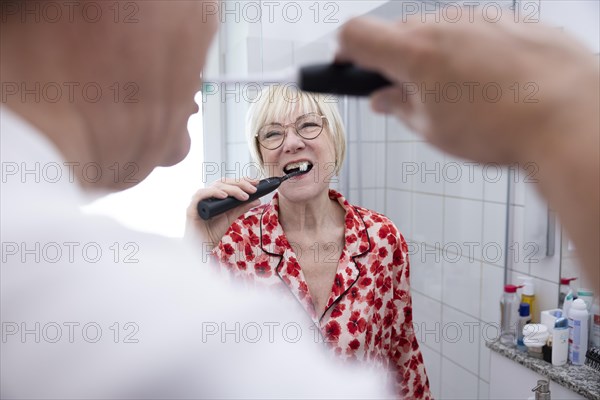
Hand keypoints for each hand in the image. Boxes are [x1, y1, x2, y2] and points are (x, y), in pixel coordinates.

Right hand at [186, 178, 260, 250]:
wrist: (201, 246)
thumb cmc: (212, 232)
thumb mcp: (231, 217)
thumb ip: (241, 207)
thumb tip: (257, 200)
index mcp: (215, 196)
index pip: (228, 183)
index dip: (242, 180)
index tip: (255, 183)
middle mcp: (207, 195)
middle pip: (223, 182)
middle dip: (240, 184)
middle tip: (253, 190)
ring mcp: (199, 200)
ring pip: (215, 186)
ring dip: (232, 189)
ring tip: (244, 196)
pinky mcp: (191, 208)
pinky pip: (201, 195)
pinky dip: (213, 192)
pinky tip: (224, 196)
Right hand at [336, 16, 598, 163]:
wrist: (570, 117)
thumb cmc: (504, 128)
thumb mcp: (433, 130)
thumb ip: (398, 108)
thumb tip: (385, 99)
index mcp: (415, 53)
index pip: (355, 33)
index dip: (344, 52)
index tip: (346, 66)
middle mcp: (444, 25)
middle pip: (398, 33)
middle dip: (393, 61)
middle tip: (406, 94)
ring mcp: (480, 19)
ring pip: (438, 31)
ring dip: (435, 57)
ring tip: (457, 96)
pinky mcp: (509, 21)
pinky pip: (475, 32)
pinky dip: (470, 53)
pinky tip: (488, 83)